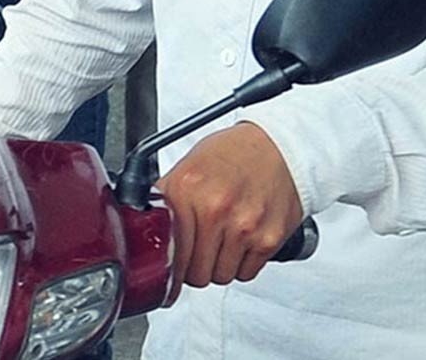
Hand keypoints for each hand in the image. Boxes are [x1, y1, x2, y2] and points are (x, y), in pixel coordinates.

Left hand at [159, 123, 304, 289]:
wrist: (279, 147)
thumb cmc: (233, 154)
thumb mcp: (187, 166)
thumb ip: (167, 199)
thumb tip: (146, 226)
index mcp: (187, 190)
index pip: (169, 251)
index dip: (169, 265)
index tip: (169, 269)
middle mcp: (214, 209)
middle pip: (194, 272)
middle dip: (194, 267)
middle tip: (197, 254)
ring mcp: (243, 227)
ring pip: (220, 276)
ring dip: (218, 266)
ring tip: (221, 243)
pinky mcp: (268, 240)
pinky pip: (246, 274)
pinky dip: (242, 265)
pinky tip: (241, 243)